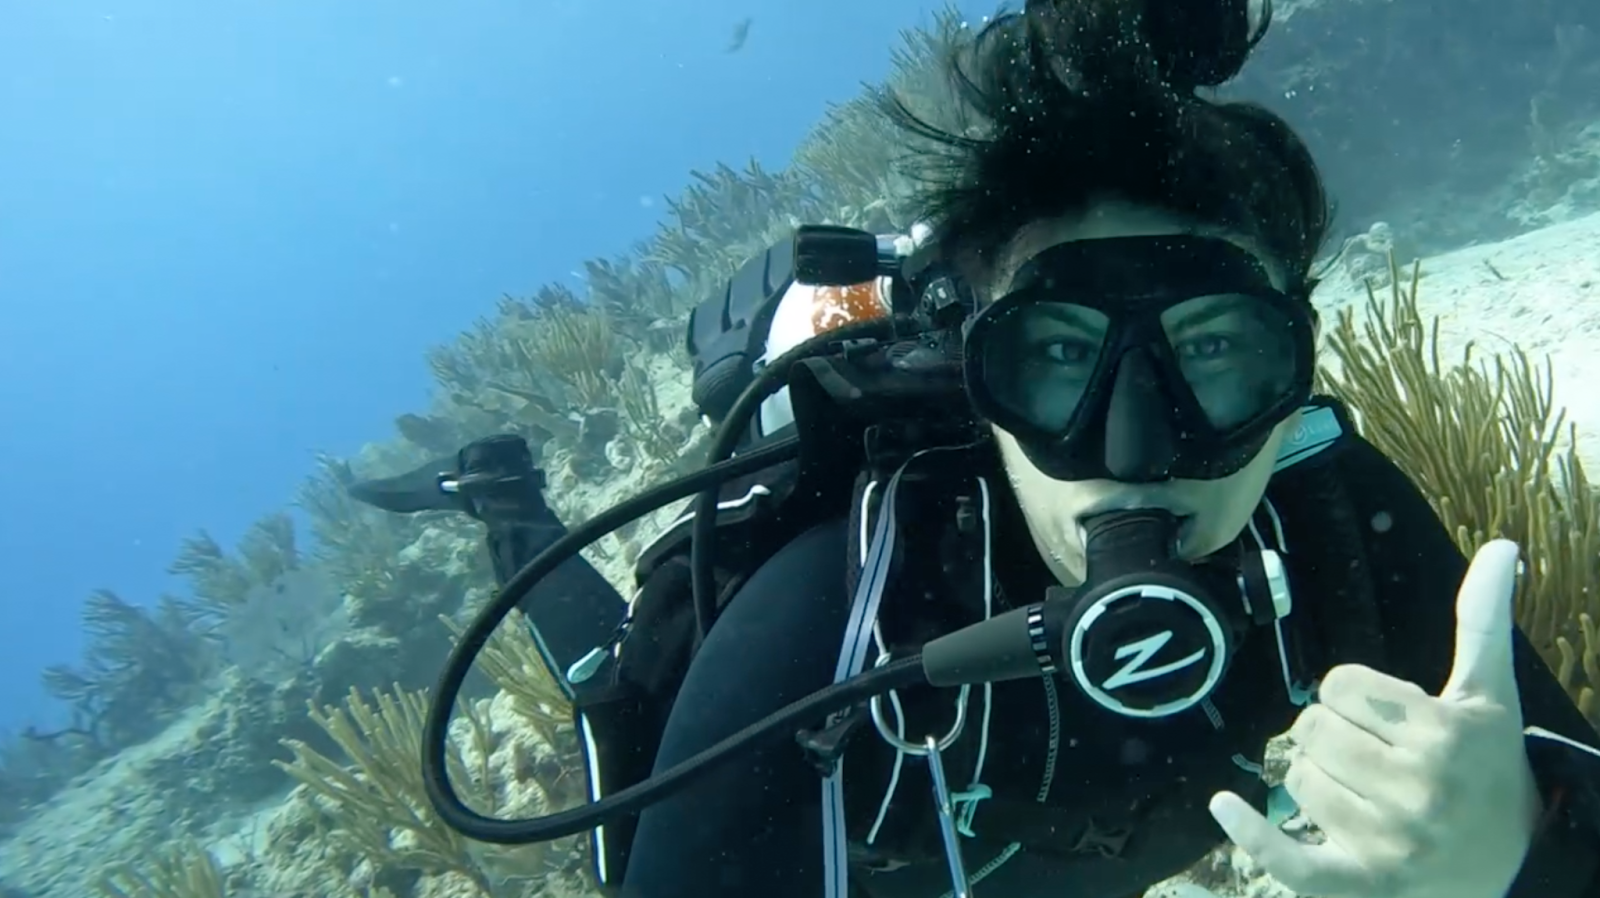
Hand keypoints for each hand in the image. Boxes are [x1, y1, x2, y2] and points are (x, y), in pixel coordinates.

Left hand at [1208, 539, 1541, 897]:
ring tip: (1363, 794)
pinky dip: (1251, 833)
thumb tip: (1500, 546)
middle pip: (1312, 729)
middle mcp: (1419, 790)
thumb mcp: (1488, 695)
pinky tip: (1224, 805)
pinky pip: (1288, 857)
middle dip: (1332, 735)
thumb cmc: (1489, 766)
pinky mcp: (1360, 884)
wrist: (1517, 863)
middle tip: (1374, 757)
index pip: (1340, 685)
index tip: (1385, 716)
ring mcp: (1388, 842)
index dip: (1353, 695)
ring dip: (1316, 781)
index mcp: (1444, 735)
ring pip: (1298, 780)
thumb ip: (1483, 621)